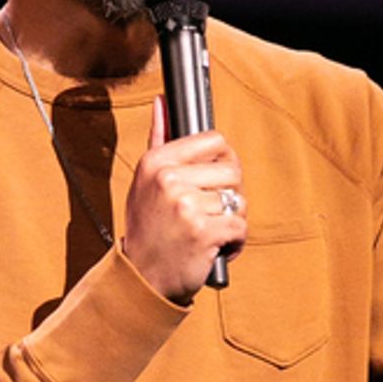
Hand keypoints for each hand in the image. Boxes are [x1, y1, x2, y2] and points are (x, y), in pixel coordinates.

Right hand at [122, 96, 247, 302]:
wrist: (142, 278)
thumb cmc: (148, 230)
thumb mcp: (145, 182)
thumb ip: (158, 139)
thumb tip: (162, 102)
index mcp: (157, 162)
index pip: (214, 140)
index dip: (223, 162)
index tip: (214, 180)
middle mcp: (169, 179)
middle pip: (232, 170)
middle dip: (229, 195)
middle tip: (211, 213)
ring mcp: (186, 205)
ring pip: (238, 201)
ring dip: (231, 222)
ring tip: (209, 233)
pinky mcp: (203, 232)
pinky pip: (240, 228)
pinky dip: (235, 243)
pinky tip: (215, 249)